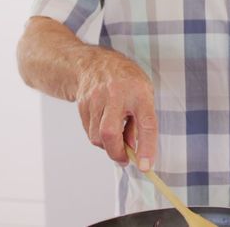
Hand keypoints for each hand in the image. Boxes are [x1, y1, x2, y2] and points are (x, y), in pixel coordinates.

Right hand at [75, 50, 157, 170]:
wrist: (95, 63)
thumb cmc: (126, 81)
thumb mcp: (143, 95)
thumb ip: (140, 121)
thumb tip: (133, 150)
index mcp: (139, 92)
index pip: (146, 123)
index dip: (146, 147)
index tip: (145, 166)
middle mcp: (116, 94)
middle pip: (110, 133)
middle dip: (116, 153)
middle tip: (124, 159)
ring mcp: (96, 99)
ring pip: (97, 136)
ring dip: (107, 145)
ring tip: (116, 134)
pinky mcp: (83, 105)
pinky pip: (89, 132)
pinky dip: (99, 137)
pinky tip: (104, 125)